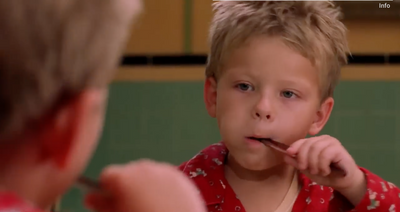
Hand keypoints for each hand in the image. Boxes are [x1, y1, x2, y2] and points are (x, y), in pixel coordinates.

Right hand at [84, 160, 205, 211]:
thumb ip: (102, 206)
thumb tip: (89, 197)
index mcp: (123, 177)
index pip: (106, 175)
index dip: (107, 190)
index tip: (113, 203)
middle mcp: (142, 167)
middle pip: (127, 172)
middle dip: (127, 186)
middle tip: (133, 205)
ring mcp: (162, 169)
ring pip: (146, 173)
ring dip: (144, 184)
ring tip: (151, 206)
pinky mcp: (178, 175)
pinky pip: (163, 176)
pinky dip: (162, 186)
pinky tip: (166, 203)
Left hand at [284, 135, 366, 204]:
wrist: (343, 182)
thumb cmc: (326, 174)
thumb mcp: (308, 169)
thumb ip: (297, 162)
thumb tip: (285, 155)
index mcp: (315, 142)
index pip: (302, 141)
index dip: (295, 146)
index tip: (289, 153)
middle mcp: (323, 139)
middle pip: (307, 145)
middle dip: (304, 159)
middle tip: (308, 170)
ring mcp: (332, 142)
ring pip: (315, 149)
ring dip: (314, 164)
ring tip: (319, 171)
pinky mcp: (339, 148)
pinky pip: (325, 154)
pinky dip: (323, 165)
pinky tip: (326, 170)